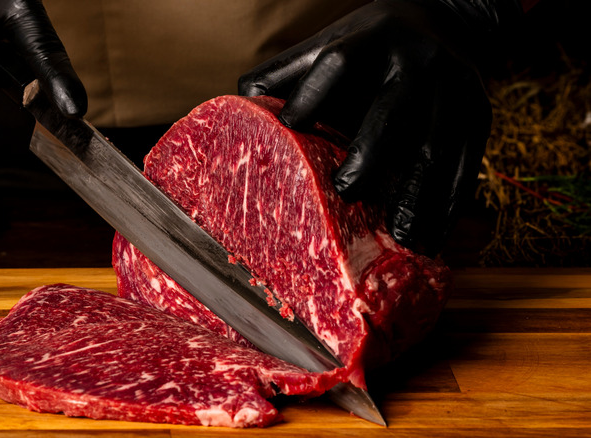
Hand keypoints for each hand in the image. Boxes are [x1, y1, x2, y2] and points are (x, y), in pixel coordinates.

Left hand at [239, 0, 521, 255]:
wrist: (448, 21)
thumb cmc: (371, 46)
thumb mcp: (331, 43)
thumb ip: (287, 73)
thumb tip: (240, 107)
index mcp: (370, 40)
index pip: (339, 64)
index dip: (313, 95)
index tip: (291, 126)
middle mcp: (415, 61)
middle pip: (394, 110)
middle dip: (371, 154)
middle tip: (347, 191)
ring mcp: (454, 87)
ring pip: (437, 147)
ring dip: (418, 197)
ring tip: (402, 237)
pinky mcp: (479, 114)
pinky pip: (467, 164)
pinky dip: (449, 205)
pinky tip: (434, 238)